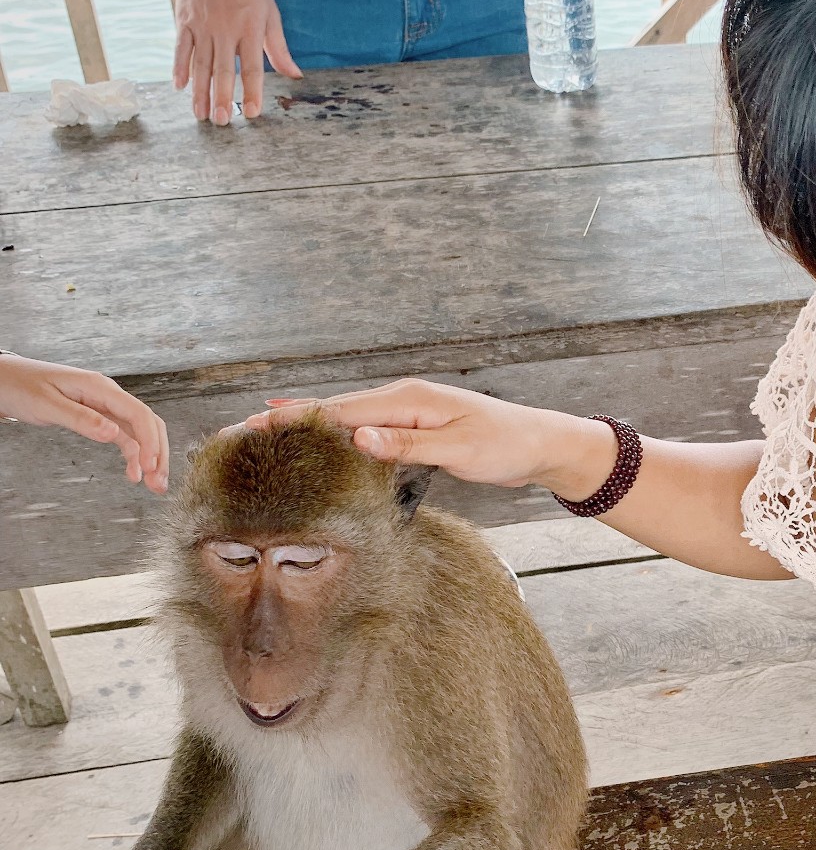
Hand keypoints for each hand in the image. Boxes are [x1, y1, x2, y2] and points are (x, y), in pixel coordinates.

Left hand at [0, 355, 168, 491]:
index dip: (149, 442)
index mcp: (99, 387)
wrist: (4, 380)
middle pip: (147, 423)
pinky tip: (134, 473)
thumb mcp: (46, 405)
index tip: (149, 467)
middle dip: (157, 453)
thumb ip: (80, 419)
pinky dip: (134, 455)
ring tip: (153, 485)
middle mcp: (108, 395)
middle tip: (158, 483)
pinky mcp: (99, 417)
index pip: (138, 413)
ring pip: (140, 432)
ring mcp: (105, 406)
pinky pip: (125, 436)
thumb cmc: (20, 387)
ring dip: (150, 457)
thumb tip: (112, 434)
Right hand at [174, 0, 300, 124]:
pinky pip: (181, 48)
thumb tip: (295, 75)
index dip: (253, 91)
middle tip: (222, 122)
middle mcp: (226, 29)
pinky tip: (180, 87)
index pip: (252, 67)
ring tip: (201, 115)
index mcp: (250, 28)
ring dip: (200, 92)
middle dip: (223, 98)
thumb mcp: (269, 12)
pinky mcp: (184, 19)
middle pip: (223, 70)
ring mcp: (202, 24)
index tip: (253, 113)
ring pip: (200, 64)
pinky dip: (179, 68)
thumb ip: (278, 47)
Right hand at [236, 381, 619, 499]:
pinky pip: (367, 432)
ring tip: (264, 434)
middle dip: (289, 420)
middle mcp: (402, 400)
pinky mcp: (415, 429)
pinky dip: (338, 436)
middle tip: (241, 431)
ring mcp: (408, 413)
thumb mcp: (456, 449)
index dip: (295, 420)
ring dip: (310, 428)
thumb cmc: (504, 447)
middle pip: (335, 411)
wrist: (540, 445)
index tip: (253, 425)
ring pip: (348, 420)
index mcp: (407, 400)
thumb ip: (405, 446)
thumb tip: (356, 438)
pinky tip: (321, 442)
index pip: (339, 411)